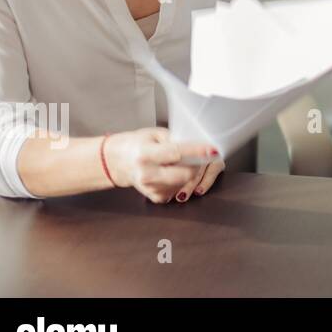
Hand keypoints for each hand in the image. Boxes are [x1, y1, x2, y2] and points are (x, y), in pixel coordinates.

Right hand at [105, 128, 221, 203]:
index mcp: (145, 155)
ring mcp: (150, 188)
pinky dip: (182, 180)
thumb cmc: (138, 144)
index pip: (176, 153)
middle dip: (197, 164)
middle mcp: (147, 174)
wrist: (119, 162)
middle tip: (199, 156)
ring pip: (185, 183)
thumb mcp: (155, 134)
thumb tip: (199, 144)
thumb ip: (176, 139)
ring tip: (180, 162)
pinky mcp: (155, 197)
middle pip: (185, 174)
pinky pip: (179, 189)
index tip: (212, 149)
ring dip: (190, 172)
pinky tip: (172, 172)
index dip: (197, 152)